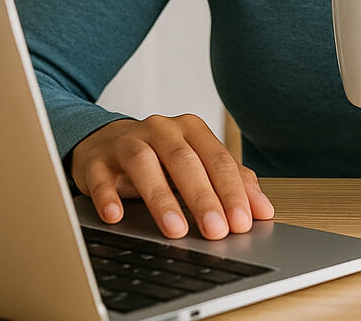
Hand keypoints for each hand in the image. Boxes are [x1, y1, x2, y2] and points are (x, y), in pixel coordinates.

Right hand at [70, 113, 273, 239]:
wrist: (106, 142)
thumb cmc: (160, 158)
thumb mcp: (197, 164)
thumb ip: (231, 182)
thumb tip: (264, 211)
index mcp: (191, 129)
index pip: (217, 159)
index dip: (232, 191)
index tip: (243, 222)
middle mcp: (161, 129)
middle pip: (184, 161)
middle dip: (202, 197)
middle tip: (216, 231)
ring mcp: (126, 141)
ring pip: (144, 164)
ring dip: (161, 198)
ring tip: (175, 229)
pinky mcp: (96, 159)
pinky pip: (100, 177)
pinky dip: (107, 195)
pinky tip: (115, 216)